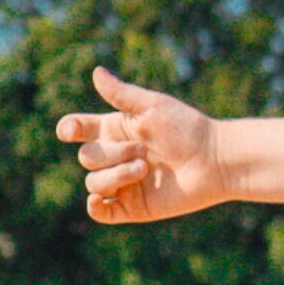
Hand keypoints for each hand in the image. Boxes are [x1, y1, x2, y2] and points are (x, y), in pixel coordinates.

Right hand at [57, 67, 224, 223]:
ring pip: (94, 182)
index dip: (69, 129)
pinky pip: (100, 212)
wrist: (214, 161)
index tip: (70, 131)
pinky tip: (99, 200)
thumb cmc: (187, 128)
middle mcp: (116, 156)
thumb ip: (121, 94)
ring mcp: (123, 183)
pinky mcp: (132, 207)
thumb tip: (96, 72)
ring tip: (144, 169)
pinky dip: (95, 207)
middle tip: (142, 151)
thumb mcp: (153, 106)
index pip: (80, 129)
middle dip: (111, 154)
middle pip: (87, 157)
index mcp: (117, 130)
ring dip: (115, 176)